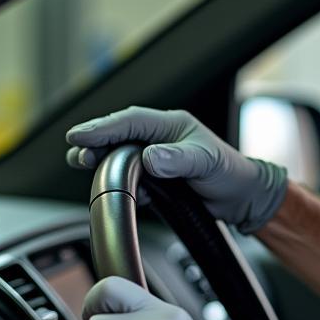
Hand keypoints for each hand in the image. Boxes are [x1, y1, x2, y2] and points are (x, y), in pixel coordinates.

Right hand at [66, 106, 286, 233]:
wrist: (242, 198)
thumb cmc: (230, 173)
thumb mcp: (206, 162)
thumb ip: (179, 160)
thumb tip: (150, 158)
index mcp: (171, 125)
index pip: (130, 121)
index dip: (103, 127)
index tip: (80, 136)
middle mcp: (160, 138)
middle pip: (118, 136)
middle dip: (95, 143)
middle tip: (77, 154)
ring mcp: (156, 158)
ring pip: (119, 156)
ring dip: (102, 163)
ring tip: (84, 166)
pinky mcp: (156, 179)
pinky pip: (130, 179)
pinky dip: (120, 184)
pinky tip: (117, 191)